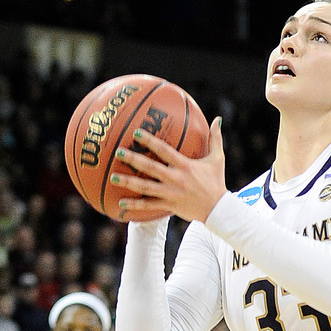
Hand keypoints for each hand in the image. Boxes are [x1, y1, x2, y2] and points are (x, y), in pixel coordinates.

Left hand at [110, 117, 226, 222]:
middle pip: (150, 168)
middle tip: (118, 152)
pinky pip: (149, 205)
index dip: (150, 141)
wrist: (218, 210)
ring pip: (145, 187)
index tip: (136, 133)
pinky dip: (135, 205)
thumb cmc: (216, 182)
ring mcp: (170, 193)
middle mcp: (175, 179)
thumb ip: (215, 139)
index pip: (164, 151)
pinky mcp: (168, 205)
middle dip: (133, 159)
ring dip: (128, 182)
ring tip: (112, 177)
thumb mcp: (217, 159)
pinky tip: (121, 203)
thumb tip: (217, 120)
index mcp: (185, 166)